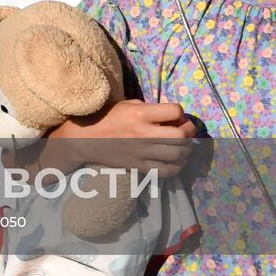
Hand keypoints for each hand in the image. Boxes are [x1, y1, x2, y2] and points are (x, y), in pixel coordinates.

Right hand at [45, 100, 196, 177]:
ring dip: (186, 149)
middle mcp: (144, 134)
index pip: (174, 111)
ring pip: (177, 154)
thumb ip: (149, 108)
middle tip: (186, 130)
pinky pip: (166, 171)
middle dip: (189, 131)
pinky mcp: (140, 166)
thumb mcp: (127, 105)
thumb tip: (170, 116)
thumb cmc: (107, 118)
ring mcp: (142, 152)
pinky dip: (177, 167)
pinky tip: (176, 161)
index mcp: (140, 114)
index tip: (176, 115)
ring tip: (182, 145)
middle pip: (180, 136)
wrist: (86, 139)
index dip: (179, 112)